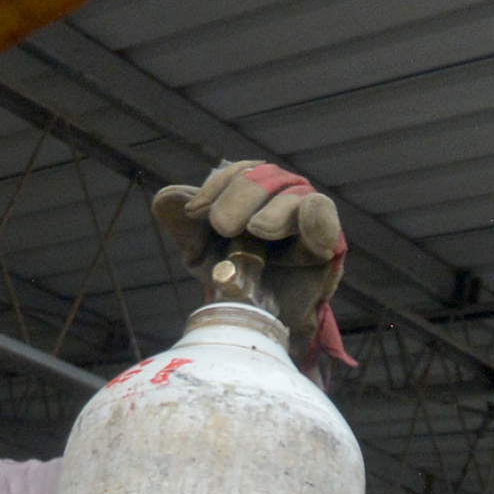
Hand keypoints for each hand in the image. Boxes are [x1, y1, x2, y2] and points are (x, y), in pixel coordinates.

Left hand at [152, 161, 352, 367]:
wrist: (262, 320)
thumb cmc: (235, 278)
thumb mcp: (202, 252)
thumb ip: (185, 225)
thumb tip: (165, 197)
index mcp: (251, 190)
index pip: (237, 173)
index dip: (216, 187)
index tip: (196, 211)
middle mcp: (280, 194)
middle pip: (265, 178)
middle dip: (240, 197)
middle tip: (222, 225)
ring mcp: (306, 212)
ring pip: (294, 195)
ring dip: (274, 211)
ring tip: (258, 230)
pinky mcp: (328, 238)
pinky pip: (324, 216)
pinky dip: (315, 220)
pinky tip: (303, 236)